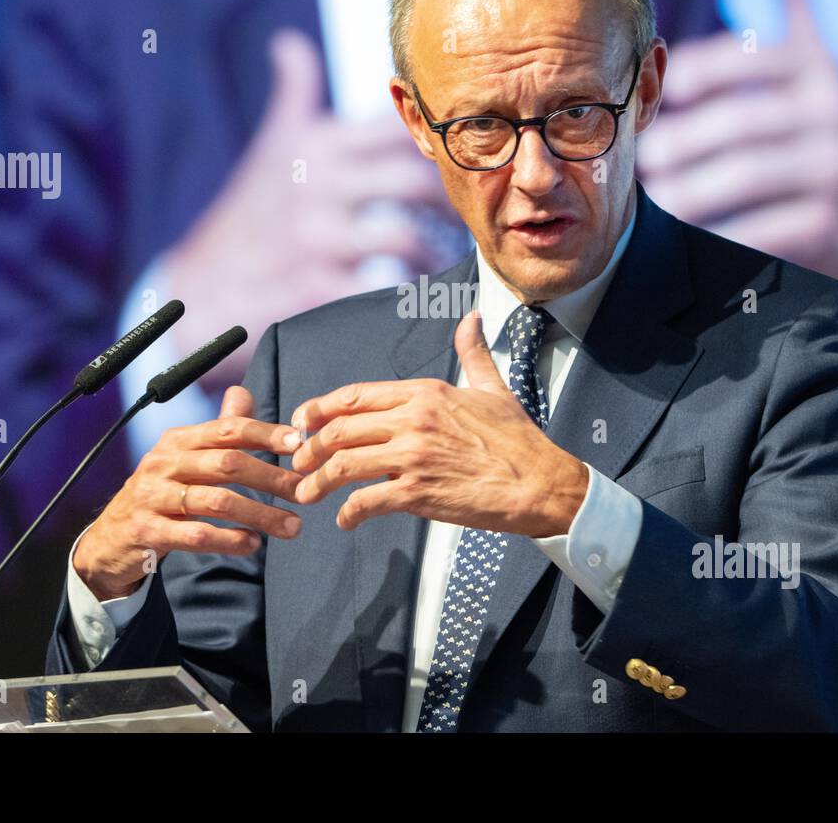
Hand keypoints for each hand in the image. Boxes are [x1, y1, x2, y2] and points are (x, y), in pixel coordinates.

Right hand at [72, 386, 303, 601]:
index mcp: (178, 441)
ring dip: (260, 515)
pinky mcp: (147, 530)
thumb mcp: (184, 458)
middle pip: (228, 464)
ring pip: (218, 502)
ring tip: (292, 527)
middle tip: (305, 492)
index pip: (227, 429)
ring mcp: (153, 497)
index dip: (265, 434)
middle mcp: (164, 463)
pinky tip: (253, 544)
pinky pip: (196, 534)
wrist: (110, 538)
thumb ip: (217, 431)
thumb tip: (242, 392)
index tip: (299, 444)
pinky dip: (230, 540)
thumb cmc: (160, 493)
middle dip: (272, 478)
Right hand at [164, 27, 458, 388]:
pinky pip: (380, 291)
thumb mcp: (269, 149)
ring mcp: (313, 238)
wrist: (196, 290)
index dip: (441, 140)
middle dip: (451, 204)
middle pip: (413, 181)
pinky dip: (407, 298)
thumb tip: (289, 42)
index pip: (396, 128)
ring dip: (435, 257)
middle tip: (471, 220)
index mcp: (314, 146)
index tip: (466, 160)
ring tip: (446, 267)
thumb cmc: (247, 217)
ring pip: (404, 239)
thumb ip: (292, 97)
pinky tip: (418, 302)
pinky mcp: (312, 289)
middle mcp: (315, 186)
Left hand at [290, 311, 588, 536]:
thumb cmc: (518, 440)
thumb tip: (471, 318)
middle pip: (339, 428)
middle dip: (308, 447)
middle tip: (297, 462)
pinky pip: (366, 502)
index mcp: (425, 392)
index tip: (301, 421)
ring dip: (317, 481)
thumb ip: (473, 353)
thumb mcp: (492, 388)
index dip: (319, 408)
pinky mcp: (417, 493)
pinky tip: (346, 520)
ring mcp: (413, 456)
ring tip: (307, 494)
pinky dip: (349, 513)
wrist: (540, 483)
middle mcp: (413, 419)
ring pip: (343, 464)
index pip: (355, 396)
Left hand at [637, 0, 837, 296]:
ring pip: (751, 178)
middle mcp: (829, 113)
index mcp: (814, 68)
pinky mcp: (831, 225)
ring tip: (657, 198)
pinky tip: (692, 237)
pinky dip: (725, 234)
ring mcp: (832, 171)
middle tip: (643, 157)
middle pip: (743, 124)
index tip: (656, 91)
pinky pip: (767, 230)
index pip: (747, 61)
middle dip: (686, 141)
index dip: (698, 74)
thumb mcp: (819, 56)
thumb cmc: (829, 123)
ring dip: (695, 190)